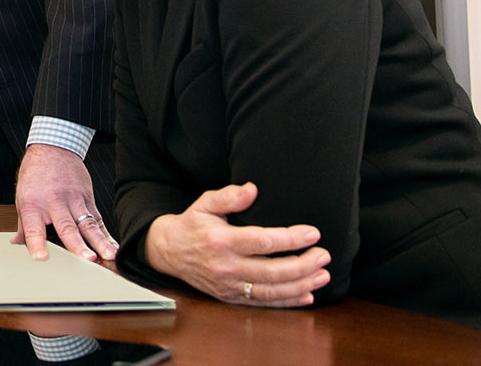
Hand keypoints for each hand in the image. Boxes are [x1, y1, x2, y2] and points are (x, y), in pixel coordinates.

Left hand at [12, 144, 118, 265]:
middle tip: (88, 260)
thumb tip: (18, 245)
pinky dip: (106, 235)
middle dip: (78, 245)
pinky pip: (98, 219)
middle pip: (67, 227)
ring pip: (88, 224)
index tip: (42, 258)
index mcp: (33, 206)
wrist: (53, 148)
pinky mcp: (88, 198)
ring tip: (109, 256)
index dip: (36, 243)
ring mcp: (74, 200)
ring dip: (100, 242)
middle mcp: (54, 204)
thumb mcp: (22, 198)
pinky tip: (114, 247)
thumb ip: (24, 225)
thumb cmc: (35, 175)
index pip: (33, 228)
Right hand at [144, 182, 329, 307]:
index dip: (291, 239)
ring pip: (271, 291)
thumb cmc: (192, 225)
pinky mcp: (230, 297)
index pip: (263, 242)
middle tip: (324, 255)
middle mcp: (225, 266)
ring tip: (322, 275)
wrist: (168, 251)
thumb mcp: (204, 204)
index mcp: (221, 241)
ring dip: (301, 285)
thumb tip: (252, 189)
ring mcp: (227, 285)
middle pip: (272, 271)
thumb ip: (228, 196)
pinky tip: (307, 295)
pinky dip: (288, 301)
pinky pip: (263, 303)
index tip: (313, 233)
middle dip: (303, 265)